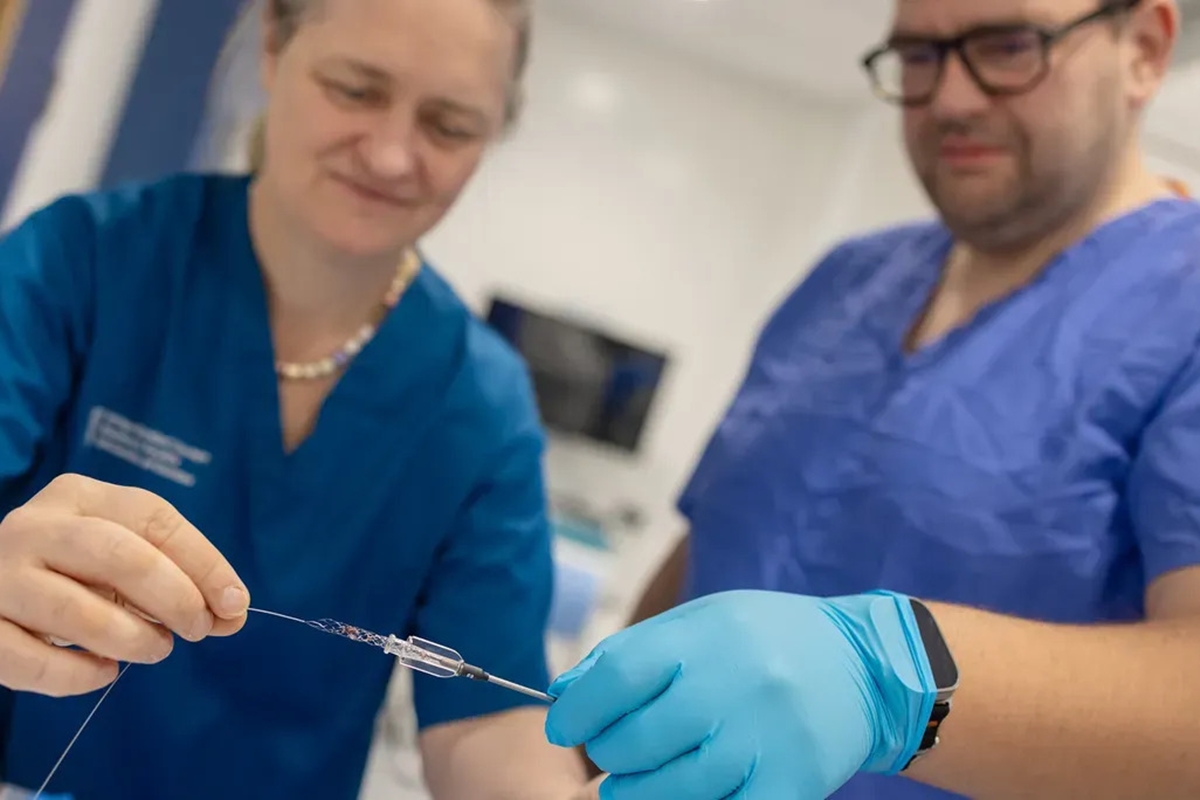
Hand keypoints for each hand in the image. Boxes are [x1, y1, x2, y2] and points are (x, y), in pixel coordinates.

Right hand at [0, 474, 250, 695]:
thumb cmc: (70, 572)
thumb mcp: (121, 558)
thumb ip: (178, 579)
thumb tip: (232, 613)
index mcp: (78, 496)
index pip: (154, 519)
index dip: (204, 562)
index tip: (235, 602)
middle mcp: (33, 527)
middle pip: (120, 556)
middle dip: (175, 598)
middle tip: (198, 629)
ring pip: (77, 612)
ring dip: (132, 639)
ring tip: (155, 650)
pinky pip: (32, 661)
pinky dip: (78, 675)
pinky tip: (103, 673)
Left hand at [544, 590, 936, 799]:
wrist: (865, 666)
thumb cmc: (766, 640)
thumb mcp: (701, 622)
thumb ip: (630, 652)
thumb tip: (563, 692)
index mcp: (709, 637)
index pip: (617, 677)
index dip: (578, 709)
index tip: (564, 726)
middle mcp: (737, 686)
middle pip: (634, 741)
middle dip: (607, 752)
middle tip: (611, 750)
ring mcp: (767, 740)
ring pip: (667, 790)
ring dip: (635, 791)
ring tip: (634, 779)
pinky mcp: (792, 784)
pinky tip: (687, 789)